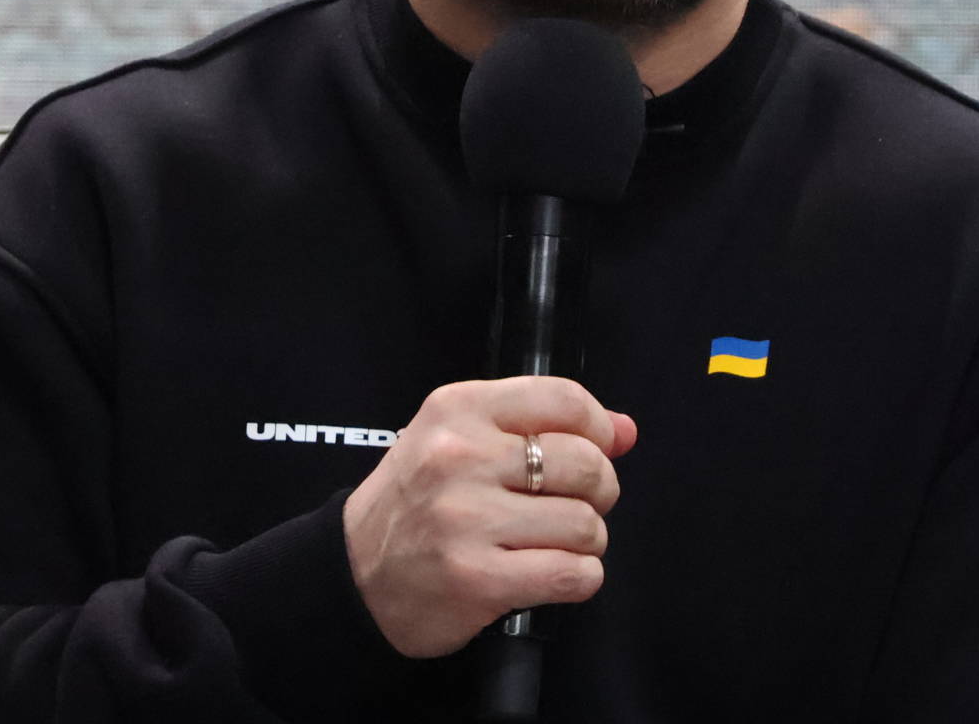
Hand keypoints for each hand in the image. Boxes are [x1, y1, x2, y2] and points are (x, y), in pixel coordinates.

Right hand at [342, 376, 637, 657]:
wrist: (352, 575)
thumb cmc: (416, 503)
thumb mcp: (460, 440)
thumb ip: (542, 426)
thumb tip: (625, 430)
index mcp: (458, 411)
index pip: (564, 399)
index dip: (599, 428)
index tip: (598, 449)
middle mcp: (460, 458)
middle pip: (584, 464)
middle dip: (599, 491)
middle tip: (576, 505)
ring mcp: (466, 520)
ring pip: (584, 524)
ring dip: (586, 541)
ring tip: (554, 543)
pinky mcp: (476, 578)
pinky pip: (571, 574)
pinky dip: (579, 578)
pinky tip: (554, 574)